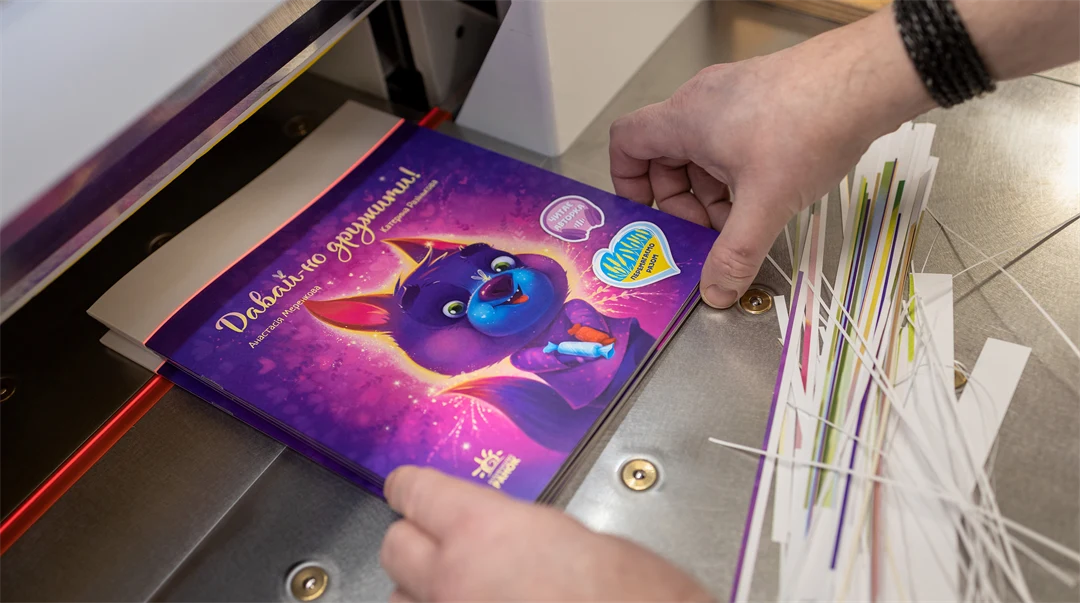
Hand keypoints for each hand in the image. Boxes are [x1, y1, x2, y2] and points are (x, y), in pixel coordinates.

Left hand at [379, 466, 713, 602]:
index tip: (406, 489)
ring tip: (456, 593)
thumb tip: (510, 535)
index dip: (410, 489)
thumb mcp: (577, 537)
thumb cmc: (631, 594)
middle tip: (435, 542)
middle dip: (414, 543)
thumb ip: (523, 532)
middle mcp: (453, 581)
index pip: (414, 493)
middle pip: (395, 549)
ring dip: (421, 595)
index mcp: (482, 530)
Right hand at [608, 10, 932, 307]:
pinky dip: (739, 172)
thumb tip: (716, 290)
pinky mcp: (765, 97)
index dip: (628, 183)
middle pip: (666, 156)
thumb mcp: (766, 203)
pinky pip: (733, 140)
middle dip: (683, 201)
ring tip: (745, 219)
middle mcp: (703, 102)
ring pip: (704, 151)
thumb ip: (734, 253)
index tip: (650, 216)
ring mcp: (734, 96)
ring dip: (714, 191)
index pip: (626, 142)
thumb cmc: (811, 122)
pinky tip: (770, 194)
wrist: (869, 79)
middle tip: (707, 232)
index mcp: (685, 118)